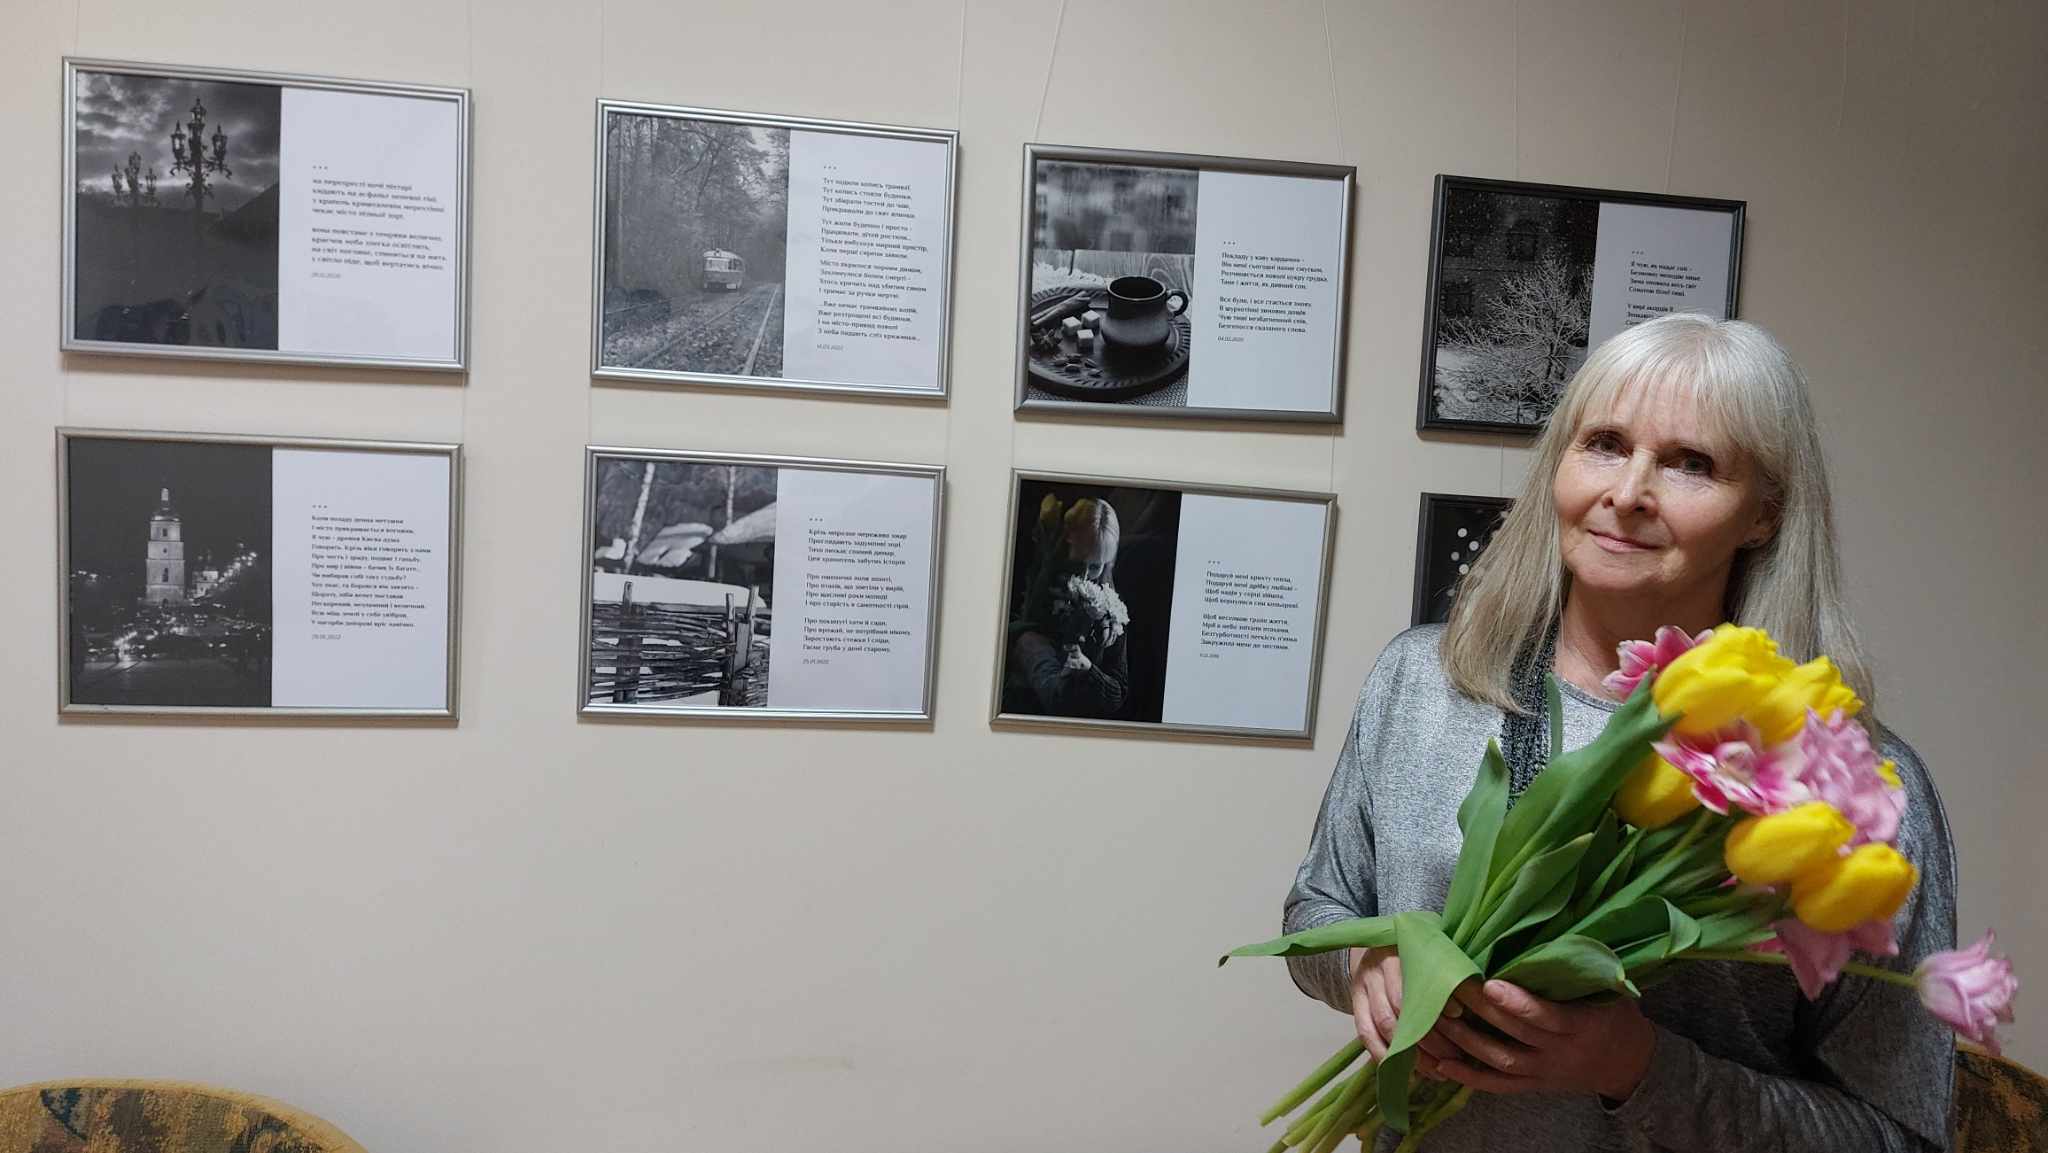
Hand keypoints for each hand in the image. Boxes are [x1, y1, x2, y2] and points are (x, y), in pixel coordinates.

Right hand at [1347, 947, 1465, 1073]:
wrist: (1374, 949)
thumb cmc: (1413, 957)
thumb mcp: (1428, 955)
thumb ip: (1446, 974)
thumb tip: (1477, 1000)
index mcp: (1400, 952)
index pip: (1417, 980)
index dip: (1437, 1000)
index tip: (1460, 1015)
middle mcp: (1378, 968)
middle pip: (1400, 1007)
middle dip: (1428, 1036)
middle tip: (1454, 1054)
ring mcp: (1364, 987)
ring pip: (1384, 1024)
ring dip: (1410, 1052)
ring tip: (1436, 1070)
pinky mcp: (1355, 1003)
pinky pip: (1366, 1035)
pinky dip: (1385, 1056)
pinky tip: (1407, 1071)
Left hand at [1425, 979, 1655, 1101]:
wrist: (1628, 1063)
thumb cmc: (1614, 1014)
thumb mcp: (1610, 990)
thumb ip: (1580, 969)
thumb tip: (1550, 926)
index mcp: (1583, 1026)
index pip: (1546, 1016)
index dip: (1518, 1003)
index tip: (1490, 983)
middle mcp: (1562, 1052)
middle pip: (1516, 1034)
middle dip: (1481, 1012)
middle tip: (1448, 987)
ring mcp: (1546, 1072)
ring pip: (1502, 1061)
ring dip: (1467, 1042)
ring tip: (1436, 1019)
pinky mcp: (1535, 1085)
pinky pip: (1499, 1086)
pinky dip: (1470, 1077)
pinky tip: (1442, 1063)